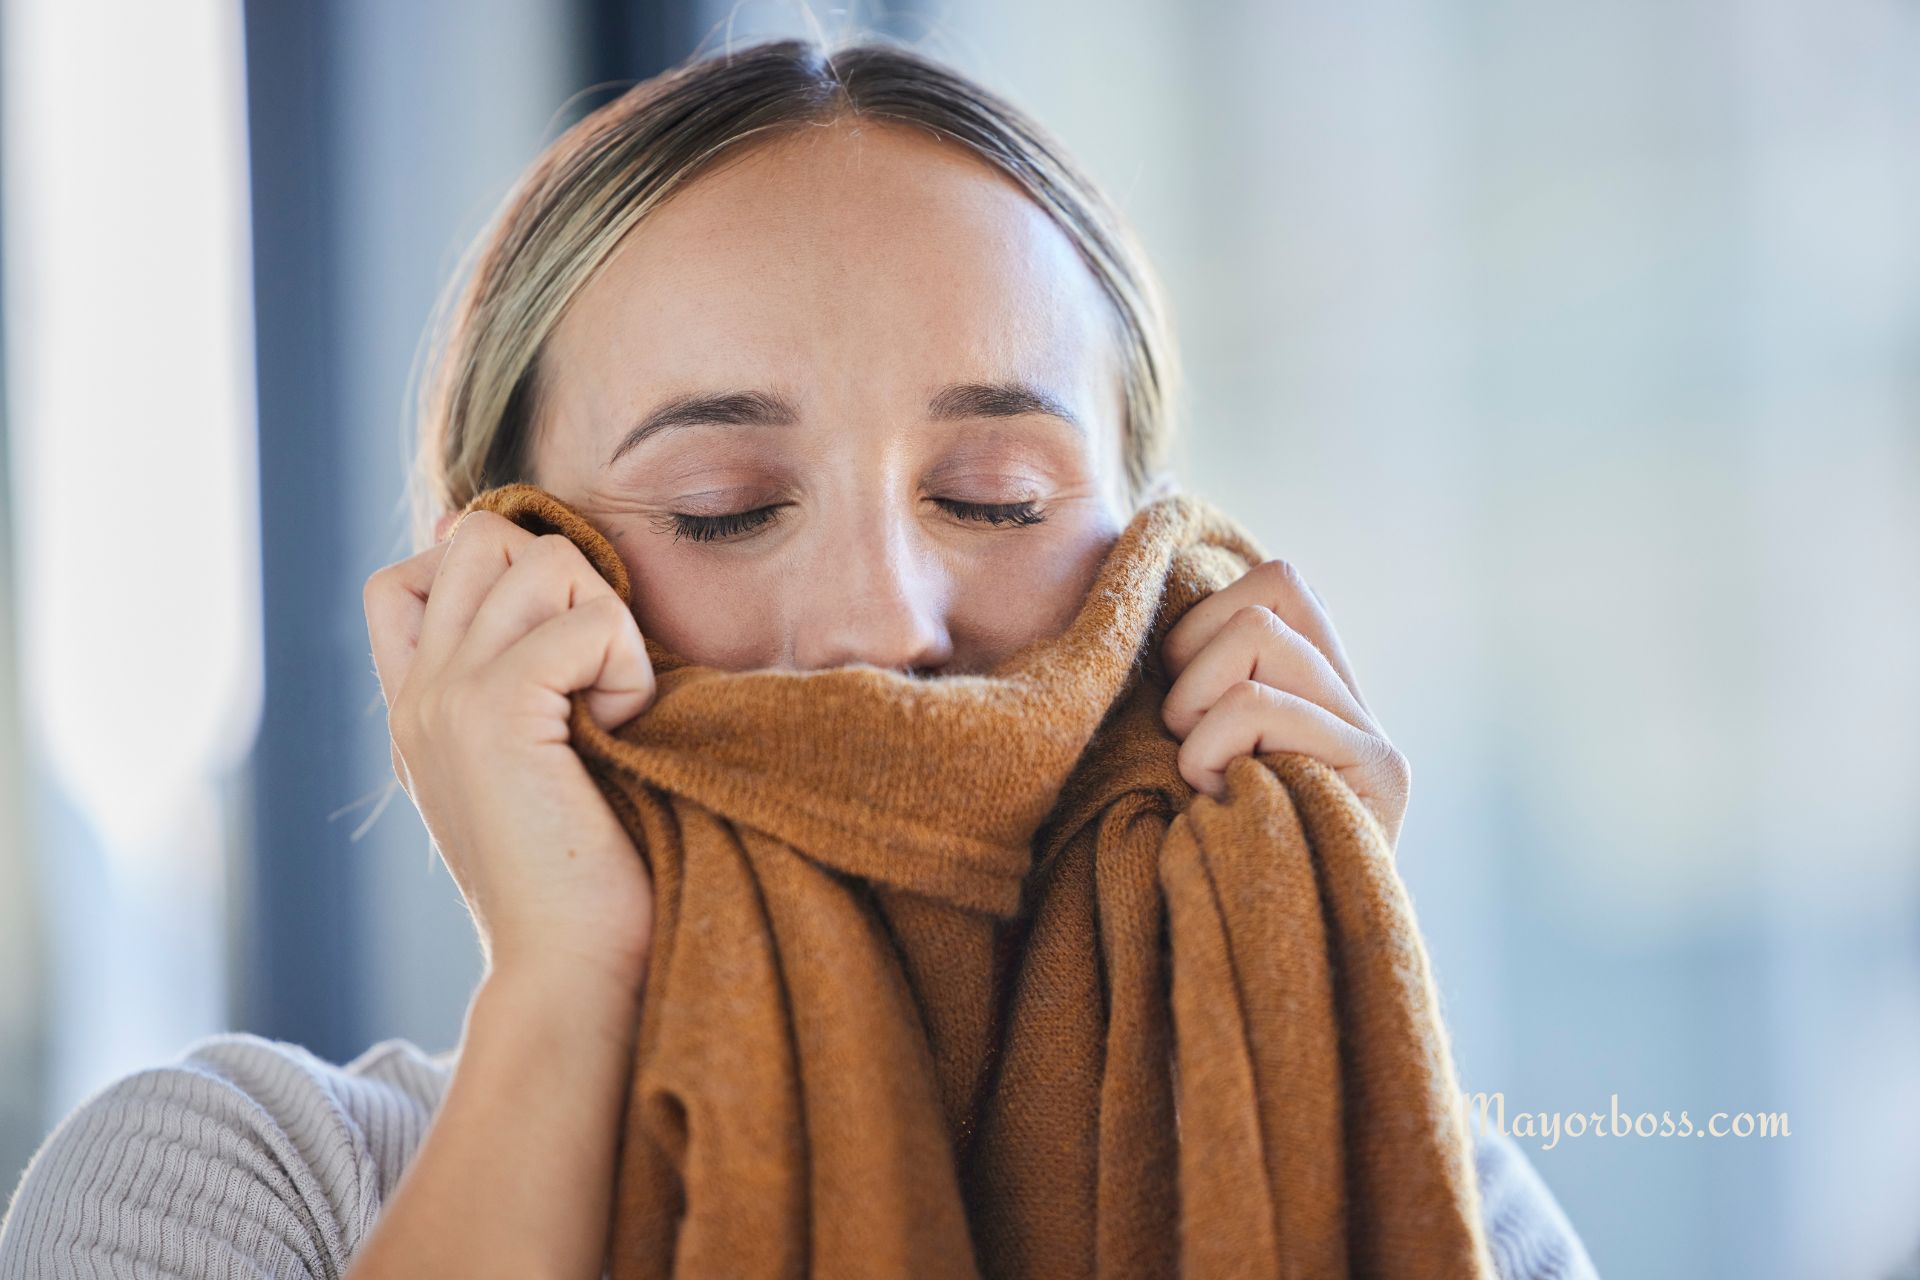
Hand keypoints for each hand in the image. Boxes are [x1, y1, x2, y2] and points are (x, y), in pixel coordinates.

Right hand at [363, 507, 658, 996]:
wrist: (570, 969)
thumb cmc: (583, 878)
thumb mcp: (537, 764)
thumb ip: (524, 681)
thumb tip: (548, 582)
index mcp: (418, 706)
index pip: (406, 576)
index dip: (491, 572)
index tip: (556, 645)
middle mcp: (418, 694)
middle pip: (479, 538)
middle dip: (563, 575)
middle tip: (593, 667)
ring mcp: (445, 697)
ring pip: (539, 561)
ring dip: (605, 619)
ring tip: (610, 705)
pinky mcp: (492, 711)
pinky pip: (586, 621)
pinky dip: (627, 666)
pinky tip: (622, 729)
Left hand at [1159, 558, 1410, 847]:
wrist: (1251, 962)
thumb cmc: (1197, 848)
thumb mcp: (1185, 746)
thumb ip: (1195, 681)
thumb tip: (1158, 580)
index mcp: (1318, 690)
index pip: (1278, 582)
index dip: (1202, 625)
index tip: (1184, 706)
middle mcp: (1357, 705)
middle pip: (1265, 598)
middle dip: (1192, 664)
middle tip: (1190, 744)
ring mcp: (1376, 737)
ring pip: (1257, 635)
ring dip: (1195, 713)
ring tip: (1207, 779)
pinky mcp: (1381, 771)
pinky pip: (1256, 704)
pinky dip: (1207, 752)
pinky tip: (1221, 807)